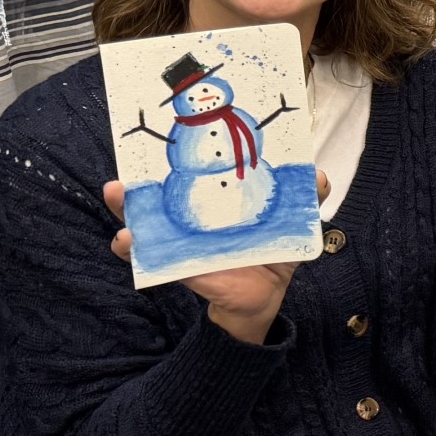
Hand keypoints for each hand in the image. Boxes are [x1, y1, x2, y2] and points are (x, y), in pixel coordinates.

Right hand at [104, 174, 324, 346]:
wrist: (264, 294)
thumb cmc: (272, 249)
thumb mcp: (291, 221)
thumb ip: (304, 198)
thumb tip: (317, 176)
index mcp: (214, 200)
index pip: (188, 173)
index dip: (169, 157)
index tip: (154, 142)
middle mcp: (190, 217)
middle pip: (155, 194)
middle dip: (136, 181)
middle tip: (124, 170)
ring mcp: (180, 241)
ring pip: (144, 221)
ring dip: (127, 208)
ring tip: (118, 193)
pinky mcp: (178, 264)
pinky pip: (150, 258)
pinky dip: (135, 249)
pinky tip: (126, 239)